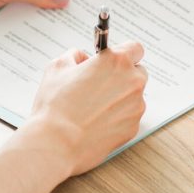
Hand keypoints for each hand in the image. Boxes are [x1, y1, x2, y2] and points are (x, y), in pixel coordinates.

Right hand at [25, 42, 147, 176]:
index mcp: (116, 61)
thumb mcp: (58, 67)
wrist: (57, 143)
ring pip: (133, 96)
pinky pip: (129, 116)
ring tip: (95, 106)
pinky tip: (97, 121)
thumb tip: (82, 58)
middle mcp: (132, 82)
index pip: (135, 48)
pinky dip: (118, 117)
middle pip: (137, 72)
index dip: (124, 53)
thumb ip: (75, 56)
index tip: (114, 59)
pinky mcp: (133, 128)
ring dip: (120, 97)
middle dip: (122, 75)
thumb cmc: (56, 106)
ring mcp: (135, 106)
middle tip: (101, 84)